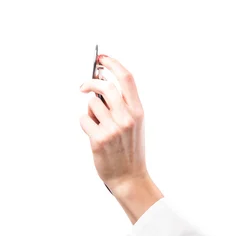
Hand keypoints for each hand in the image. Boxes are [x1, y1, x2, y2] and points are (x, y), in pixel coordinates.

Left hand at [79, 55, 148, 195]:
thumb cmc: (131, 148)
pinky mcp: (99, 139)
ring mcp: (113, 128)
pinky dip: (85, 124)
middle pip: (105, 87)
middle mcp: (127, 118)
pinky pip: (83, 120)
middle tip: (84, 86)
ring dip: (90, 111)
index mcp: (138, 111)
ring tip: (98, 124)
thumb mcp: (136, 123)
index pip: (127, 79)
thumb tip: (102, 82)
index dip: (113, 64)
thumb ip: (124, 104)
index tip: (102, 59)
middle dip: (90, 83)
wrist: (130, 176)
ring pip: (91, 104)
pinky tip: (94, 134)